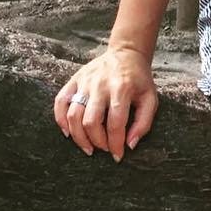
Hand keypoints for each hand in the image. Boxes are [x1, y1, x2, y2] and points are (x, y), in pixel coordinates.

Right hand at [53, 47, 158, 161]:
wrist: (126, 54)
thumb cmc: (139, 80)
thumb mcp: (150, 99)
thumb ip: (143, 123)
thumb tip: (129, 145)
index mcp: (122, 89)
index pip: (115, 123)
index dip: (115, 144)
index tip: (118, 156)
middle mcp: (100, 85)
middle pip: (91, 121)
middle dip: (97, 142)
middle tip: (104, 149)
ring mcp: (85, 82)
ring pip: (73, 115)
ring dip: (78, 136)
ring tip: (88, 147)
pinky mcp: (74, 80)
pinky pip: (60, 102)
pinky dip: (60, 120)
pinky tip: (68, 132)